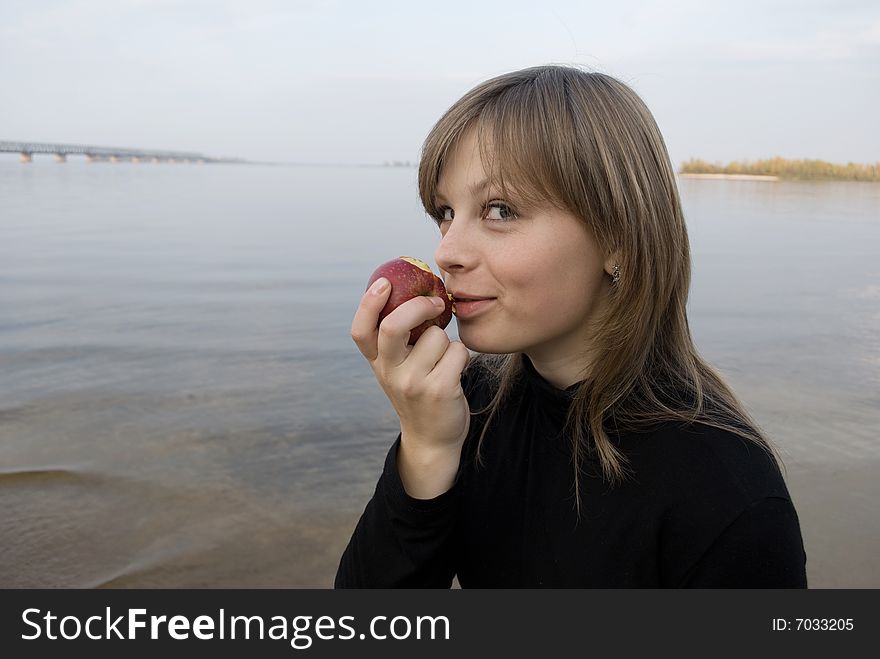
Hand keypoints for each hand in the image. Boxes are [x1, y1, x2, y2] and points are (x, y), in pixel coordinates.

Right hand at [351, 277, 470, 453]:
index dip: (368, 303)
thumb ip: (398, 337)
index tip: (384, 282)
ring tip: (444, 359)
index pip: (360, 330)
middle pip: (393, 326)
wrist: (432, 438)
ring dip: (448, 340)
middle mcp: (390, 372)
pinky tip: (455, 371)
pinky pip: (457, 351)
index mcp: (377, 363)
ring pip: (436, 336)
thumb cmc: (419, 391)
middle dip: (418, 306)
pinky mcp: (439, 390)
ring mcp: (413, 383)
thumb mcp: (398, 367)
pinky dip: (461, 355)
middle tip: (436, 302)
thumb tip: (415, 290)